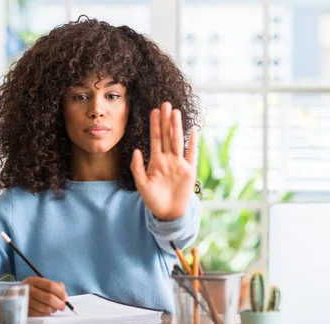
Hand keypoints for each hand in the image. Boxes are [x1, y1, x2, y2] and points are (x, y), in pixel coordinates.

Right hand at [22, 276, 67, 316]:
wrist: (14, 296)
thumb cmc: (33, 289)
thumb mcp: (42, 283)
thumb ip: (55, 286)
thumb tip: (64, 296)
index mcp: (33, 281)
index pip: (50, 286)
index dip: (60, 293)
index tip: (66, 298)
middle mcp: (28, 290)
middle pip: (49, 298)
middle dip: (59, 304)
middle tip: (63, 307)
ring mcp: (25, 301)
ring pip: (45, 308)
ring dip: (53, 309)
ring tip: (54, 308)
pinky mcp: (24, 311)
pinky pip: (39, 314)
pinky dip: (46, 314)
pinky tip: (47, 311)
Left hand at [131, 102, 196, 220]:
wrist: (168, 213)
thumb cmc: (152, 199)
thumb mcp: (141, 184)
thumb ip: (137, 167)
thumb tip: (136, 150)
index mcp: (156, 161)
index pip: (155, 138)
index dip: (155, 125)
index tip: (154, 111)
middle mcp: (168, 159)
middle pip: (167, 135)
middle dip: (166, 120)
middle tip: (165, 104)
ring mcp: (179, 163)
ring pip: (178, 141)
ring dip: (177, 127)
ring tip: (176, 112)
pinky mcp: (189, 171)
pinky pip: (192, 154)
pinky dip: (193, 143)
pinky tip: (193, 131)